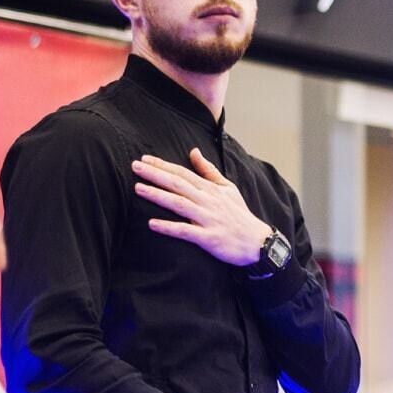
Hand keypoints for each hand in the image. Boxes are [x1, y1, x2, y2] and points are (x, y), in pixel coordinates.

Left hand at [131, 148, 270, 265]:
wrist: (257, 241)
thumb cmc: (239, 214)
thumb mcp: (227, 187)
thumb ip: (208, 170)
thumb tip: (193, 151)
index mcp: (210, 189)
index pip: (183, 173)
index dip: (163, 165)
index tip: (144, 159)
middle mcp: (207, 201)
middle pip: (178, 184)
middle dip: (155, 174)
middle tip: (135, 166)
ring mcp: (207, 219)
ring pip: (179, 204)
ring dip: (158, 196)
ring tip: (138, 189)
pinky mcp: (208, 238)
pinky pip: (185, 231)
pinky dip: (168, 227)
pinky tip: (152, 224)